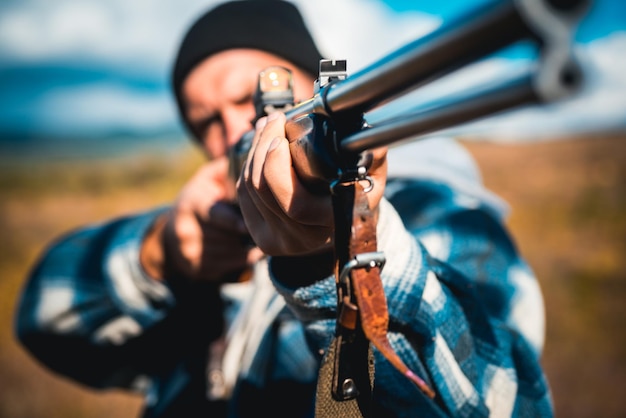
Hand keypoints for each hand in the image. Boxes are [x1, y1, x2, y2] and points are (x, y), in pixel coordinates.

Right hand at [141, 156, 261, 282]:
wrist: (171, 236)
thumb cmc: (201, 200)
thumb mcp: (208, 178)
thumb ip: (229, 166)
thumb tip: (255, 149)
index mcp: (190, 204)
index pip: (214, 214)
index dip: (233, 221)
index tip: (249, 225)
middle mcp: (186, 231)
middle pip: (228, 236)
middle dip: (248, 232)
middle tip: (268, 227)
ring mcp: (190, 254)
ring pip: (233, 254)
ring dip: (250, 247)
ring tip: (258, 236)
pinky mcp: (197, 272)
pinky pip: (232, 268)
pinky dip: (246, 260)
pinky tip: (249, 250)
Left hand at [237, 112, 387, 255]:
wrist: (344, 227)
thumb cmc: (358, 194)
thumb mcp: (372, 177)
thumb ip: (372, 159)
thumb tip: (372, 145)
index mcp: (329, 226)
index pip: (296, 203)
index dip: (279, 168)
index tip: (283, 134)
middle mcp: (302, 239)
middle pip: (264, 190)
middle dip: (263, 146)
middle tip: (275, 119)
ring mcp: (278, 242)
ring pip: (250, 189)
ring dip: (254, 151)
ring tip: (268, 126)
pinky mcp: (261, 237)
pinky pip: (243, 195)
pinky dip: (248, 165)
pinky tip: (260, 146)